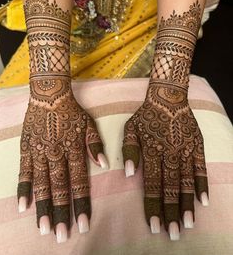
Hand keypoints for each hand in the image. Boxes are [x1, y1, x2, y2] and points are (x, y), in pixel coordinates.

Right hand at [17, 76, 107, 241]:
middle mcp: (57, 154)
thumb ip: (95, 144)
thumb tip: (102, 164)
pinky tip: (23, 206)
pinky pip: (24, 172)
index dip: (81, 204)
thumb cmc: (72, 111)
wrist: (49, 96)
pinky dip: (24, 189)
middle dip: (61, 213)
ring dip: (43, 207)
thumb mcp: (89, 124)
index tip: (83, 224)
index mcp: (74, 149)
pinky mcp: (27, 149)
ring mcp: (40, 153)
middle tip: (61, 235)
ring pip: (42, 184)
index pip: (79, 182)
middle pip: (60, 188)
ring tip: (43, 228)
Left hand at [122, 81, 208, 239]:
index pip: (152, 184)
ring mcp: (186, 150)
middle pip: (170, 188)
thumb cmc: (146, 115)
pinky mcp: (197, 145)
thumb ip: (129, 150)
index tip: (154, 226)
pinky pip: (201, 168)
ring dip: (187, 204)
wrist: (167, 97)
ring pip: (186, 181)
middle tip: (172, 234)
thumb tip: (130, 174)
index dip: (152, 206)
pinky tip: (204, 201)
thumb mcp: (130, 128)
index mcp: (152, 151)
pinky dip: (203, 185)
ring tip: (187, 224)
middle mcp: (170, 153)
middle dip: (170, 212)